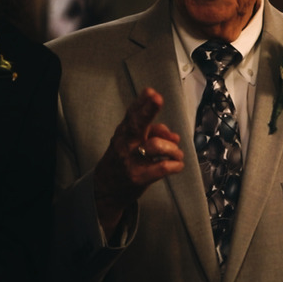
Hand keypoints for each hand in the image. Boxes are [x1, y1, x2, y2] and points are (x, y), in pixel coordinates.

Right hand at [93, 88, 184, 238]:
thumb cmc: (122, 161)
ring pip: (155, 145)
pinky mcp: (139, 177)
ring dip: (173, 148)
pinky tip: (177, 165)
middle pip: (136, 124)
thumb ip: (153, 134)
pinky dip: (176, 165)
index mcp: (123, 133)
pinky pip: (163, 166)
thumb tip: (174, 136)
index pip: (132, 114)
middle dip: (147, 110)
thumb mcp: (131, 143)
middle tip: (157, 99)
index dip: (142, 102)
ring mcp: (131, 161)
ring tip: (176, 154)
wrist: (105, 189)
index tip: (150, 92)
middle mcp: (125, 144)